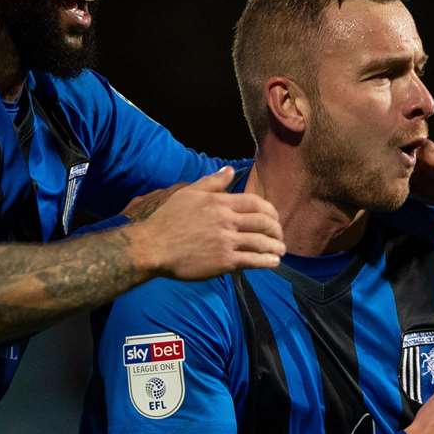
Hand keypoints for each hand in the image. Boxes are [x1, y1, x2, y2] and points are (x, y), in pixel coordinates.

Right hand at [131, 167, 283, 279]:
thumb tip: (229, 171)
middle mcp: (226, 220)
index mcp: (219, 202)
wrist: (153, 247)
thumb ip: (211, 182)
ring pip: (261, 242)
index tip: (274, 218)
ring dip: (275, 247)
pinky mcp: (223, 261)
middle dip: (276, 230)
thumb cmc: (167, 220)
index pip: (255, 203)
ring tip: (280, 250)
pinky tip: (273, 263)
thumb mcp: (187, 194)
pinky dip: (267, 262)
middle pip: (263, 222)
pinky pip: (252, 260)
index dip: (270, 211)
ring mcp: (226, 241)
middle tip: (279, 236)